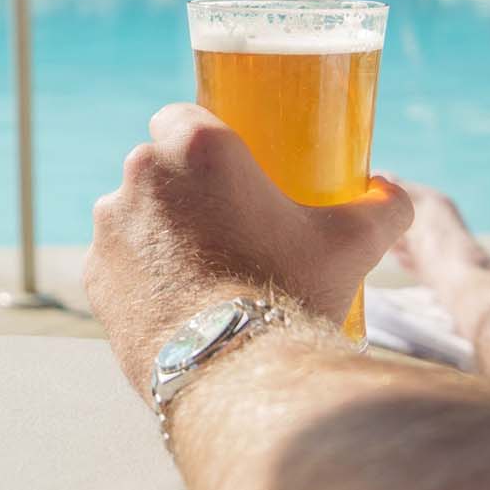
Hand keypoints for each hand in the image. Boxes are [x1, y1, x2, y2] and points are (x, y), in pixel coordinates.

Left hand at [85, 104, 410, 391]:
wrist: (237, 375)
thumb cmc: (293, 293)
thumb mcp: (352, 243)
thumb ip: (381, 206)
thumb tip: (395, 195)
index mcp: (196, 146)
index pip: (183, 115)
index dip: (204, 139)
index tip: (229, 168)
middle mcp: (140, 175)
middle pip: (158, 166)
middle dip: (186, 190)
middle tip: (229, 224)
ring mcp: (109, 227)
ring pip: (134, 214)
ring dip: (160, 232)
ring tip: (206, 271)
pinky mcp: (95, 278)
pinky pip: (119, 262)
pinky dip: (141, 275)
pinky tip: (180, 302)